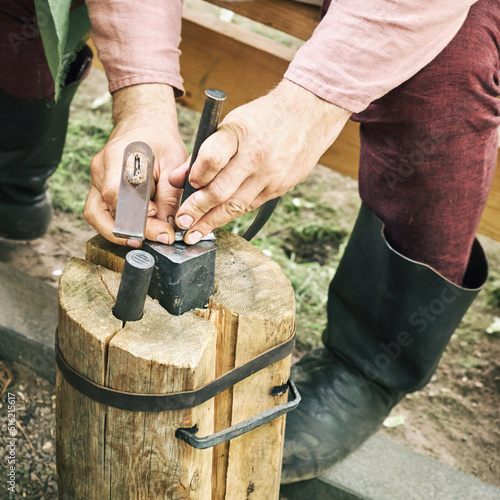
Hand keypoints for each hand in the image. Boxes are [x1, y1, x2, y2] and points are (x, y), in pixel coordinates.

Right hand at [84, 84, 187, 246]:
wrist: (144, 122)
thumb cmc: (161, 140)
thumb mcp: (174, 164)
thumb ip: (170, 196)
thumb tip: (168, 227)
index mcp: (118, 159)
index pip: (120, 199)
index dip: (139, 221)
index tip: (163, 233)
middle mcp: (100, 170)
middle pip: (99, 213)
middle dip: (124, 233)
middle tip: (151, 241)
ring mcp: (95, 178)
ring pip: (95, 215)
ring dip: (116, 232)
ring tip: (142, 239)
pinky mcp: (98, 185)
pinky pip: (101, 210)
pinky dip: (116, 223)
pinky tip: (137, 228)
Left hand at [169, 79, 350, 243]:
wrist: (310, 114)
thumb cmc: (264, 118)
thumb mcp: (231, 123)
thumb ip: (203, 152)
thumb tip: (177, 178)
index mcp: (239, 133)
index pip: (212, 158)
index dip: (196, 175)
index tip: (186, 186)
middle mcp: (256, 156)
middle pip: (221, 190)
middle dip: (197, 210)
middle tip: (182, 224)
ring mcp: (271, 175)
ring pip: (236, 205)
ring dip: (212, 222)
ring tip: (195, 233)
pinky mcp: (280, 187)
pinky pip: (251, 205)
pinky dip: (232, 214)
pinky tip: (218, 221)